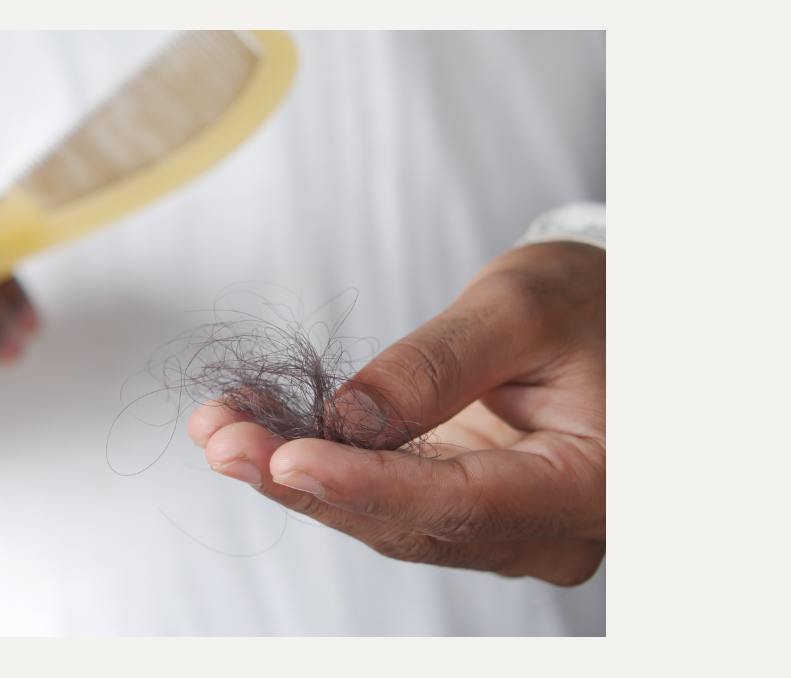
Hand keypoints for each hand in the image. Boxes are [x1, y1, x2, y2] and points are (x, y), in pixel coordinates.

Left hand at [188, 242, 604, 585]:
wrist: (613, 319)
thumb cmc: (590, 304)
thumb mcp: (520, 309)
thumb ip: (437, 366)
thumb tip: (344, 416)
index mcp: (585, 488)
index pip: (458, 502)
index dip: (362, 484)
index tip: (282, 459)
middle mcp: (540, 530)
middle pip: (405, 522)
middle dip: (301, 480)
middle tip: (220, 435)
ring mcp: (497, 527)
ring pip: (381, 517)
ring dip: (292, 473)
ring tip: (221, 425)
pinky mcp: (460, 507)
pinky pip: (381, 497)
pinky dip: (317, 463)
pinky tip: (257, 428)